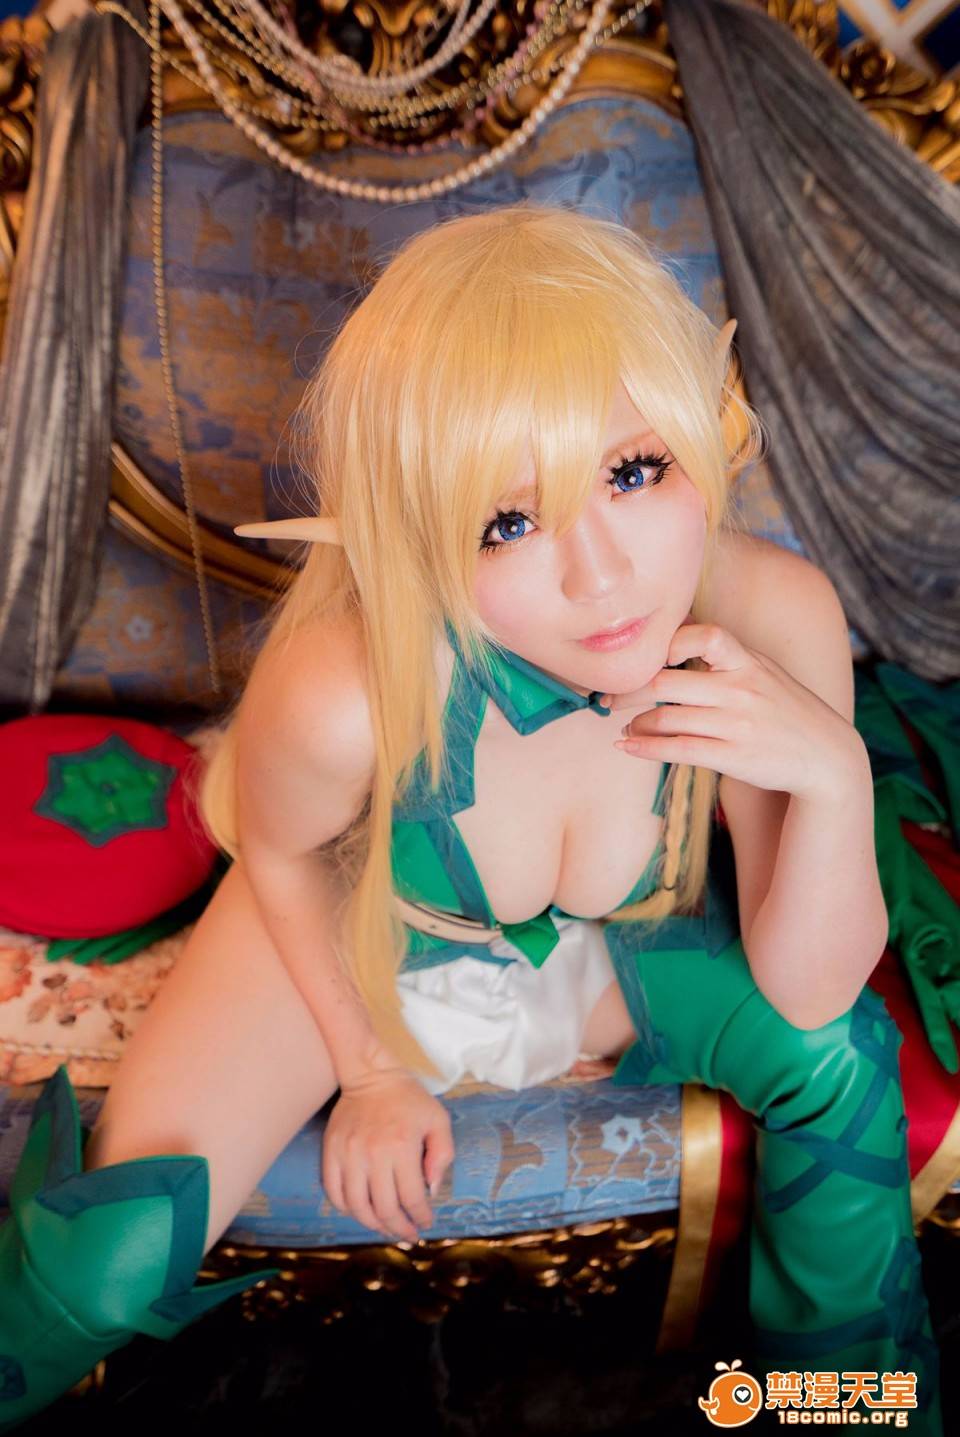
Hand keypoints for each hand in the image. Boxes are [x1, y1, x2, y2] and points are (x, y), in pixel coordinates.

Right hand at [322, 1066, 454, 1241]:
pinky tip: (360, 1210)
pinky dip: (346, 1208)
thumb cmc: (408, 1098)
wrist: (370, 1074)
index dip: (420, 1217)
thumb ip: (442, 1154)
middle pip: (384, 1209)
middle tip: (408, 1234)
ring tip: (385, 1227)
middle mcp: (373, 1154)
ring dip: (373, 1224)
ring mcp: (348, 1154)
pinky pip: (334, 1192)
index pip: (411, 1198)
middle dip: (399, 1228)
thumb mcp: (437, 1119)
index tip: (425, 1223)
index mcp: (401, 1147)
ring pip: (357, 1207)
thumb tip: (431, 1189)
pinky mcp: (330, 1151)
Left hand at [603, 621, 861, 803]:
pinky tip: (627, 746)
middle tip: (608, 696)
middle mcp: (741, 689)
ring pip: (667, 718)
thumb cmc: (785, 710)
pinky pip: (678, 750)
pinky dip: (645, 748)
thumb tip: (674, 635)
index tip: (646, 655)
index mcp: (747, 662)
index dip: (668, 642)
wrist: (827, 757)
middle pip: (666, 682)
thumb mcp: (763, 672)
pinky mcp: (732, 756)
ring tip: (625, 725)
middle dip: (628, 690)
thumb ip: (725, 657)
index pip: (704, 635)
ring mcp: (736, 725)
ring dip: (636, 722)